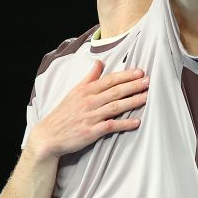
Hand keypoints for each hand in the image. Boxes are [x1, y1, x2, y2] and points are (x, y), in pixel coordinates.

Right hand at [27, 62, 149, 159]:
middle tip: (149, 82)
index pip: (109, 80)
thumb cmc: (63, 113)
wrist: (49, 135)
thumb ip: (89, 77)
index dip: (126, 76)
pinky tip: (136, 122)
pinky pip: (111, 126)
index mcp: (86, 90)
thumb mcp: (74, 92)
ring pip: (115, 107)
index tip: (140, 72)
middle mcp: (89, 101)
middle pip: (115, 91)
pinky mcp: (91, 131)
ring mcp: (90, 117)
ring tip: (146, 97)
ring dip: (132, 102)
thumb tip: (99, 62)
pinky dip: (124, 124)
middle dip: (133, 86)